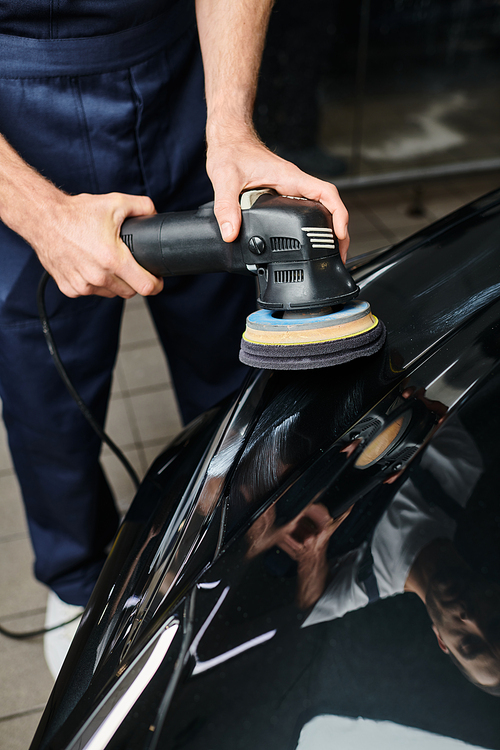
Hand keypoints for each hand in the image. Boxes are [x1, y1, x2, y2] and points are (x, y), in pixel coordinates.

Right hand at [29, 191, 163, 298]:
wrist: (43, 219)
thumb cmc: (76, 213)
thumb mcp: (115, 203)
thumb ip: (142, 207)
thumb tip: (154, 214)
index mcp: (113, 260)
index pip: (145, 287)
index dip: (156, 284)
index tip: (157, 279)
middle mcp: (98, 276)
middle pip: (130, 292)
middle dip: (135, 281)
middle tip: (132, 266)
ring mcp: (83, 285)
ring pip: (111, 293)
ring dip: (115, 282)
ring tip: (108, 262)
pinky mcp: (70, 288)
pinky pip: (92, 292)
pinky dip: (96, 283)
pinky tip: (91, 266)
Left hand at [206, 128, 349, 261]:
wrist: (229, 139)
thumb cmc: (231, 151)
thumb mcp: (225, 179)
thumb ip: (226, 207)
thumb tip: (230, 233)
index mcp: (289, 178)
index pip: (326, 193)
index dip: (338, 214)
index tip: (340, 234)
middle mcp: (294, 183)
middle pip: (329, 205)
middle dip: (338, 229)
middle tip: (339, 253)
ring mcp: (290, 188)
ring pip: (319, 207)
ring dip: (328, 227)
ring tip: (330, 251)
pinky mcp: (282, 193)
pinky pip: (305, 208)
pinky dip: (313, 224)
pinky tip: (309, 239)